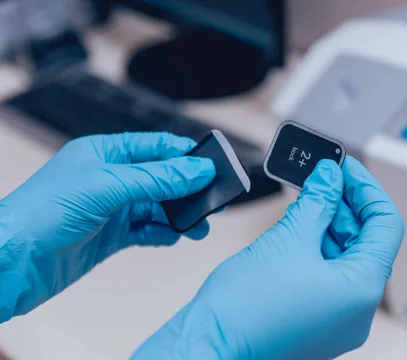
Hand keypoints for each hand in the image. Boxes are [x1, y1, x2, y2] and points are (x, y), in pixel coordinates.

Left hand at [0, 132, 214, 322]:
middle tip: (213, 199)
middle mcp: (109, 178)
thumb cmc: (42, 212)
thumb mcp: (107, 186)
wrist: (13, 263)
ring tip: (199, 226)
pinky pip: (147, 231)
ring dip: (180, 216)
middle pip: (161, 178)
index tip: (211, 165)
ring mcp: (111, 208)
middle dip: (187, 189)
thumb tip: (197, 171)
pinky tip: (174, 236)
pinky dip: (163, 234)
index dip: (184, 154)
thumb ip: (156, 179)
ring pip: (158, 207)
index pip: (155, 146)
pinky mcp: (111, 236)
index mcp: (104, 153)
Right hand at [132, 157, 404, 359]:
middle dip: (344, 205)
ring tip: (306, 198)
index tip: (346, 167)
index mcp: (362, 291)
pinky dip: (316, 248)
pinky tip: (298, 226)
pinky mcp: (315, 322)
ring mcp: (336, 320)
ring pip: (345, 259)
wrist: (208, 345)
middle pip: (366, 242)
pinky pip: (327, 276)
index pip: (386, 226)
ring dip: (328, 225)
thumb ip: (317, 201)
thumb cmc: (244, 307)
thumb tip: (330, 176)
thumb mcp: (288, 239)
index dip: (367, 189)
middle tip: (321, 177)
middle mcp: (357, 311)